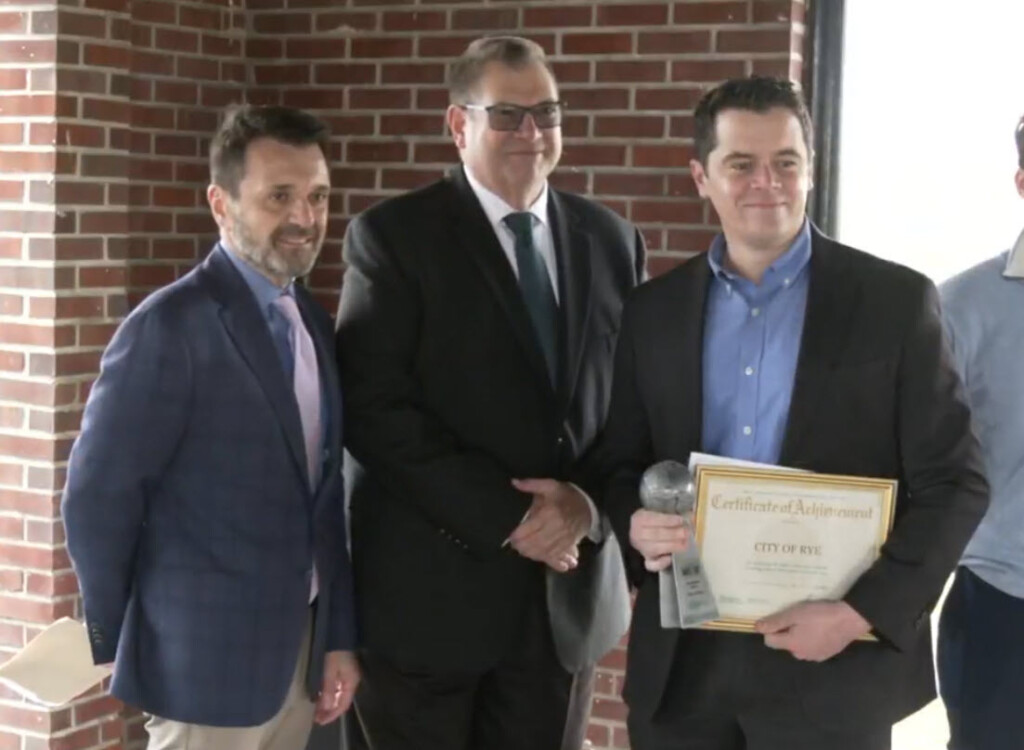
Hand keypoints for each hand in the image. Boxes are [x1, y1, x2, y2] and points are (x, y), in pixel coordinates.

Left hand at [314, 650, 360, 724]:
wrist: (337, 633)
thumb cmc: (334, 653)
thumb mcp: (329, 671)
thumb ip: (328, 690)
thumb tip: (326, 708)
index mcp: (351, 682)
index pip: (343, 704)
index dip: (332, 715)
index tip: (319, 722)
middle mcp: (351, 681)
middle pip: (341, 701)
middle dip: (329, 710)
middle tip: (316, 718)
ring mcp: (347, 676)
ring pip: (338, 695)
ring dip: (328, 703)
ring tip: (315, 709)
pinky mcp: (342, 671)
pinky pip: (336, 688)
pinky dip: (328, 694)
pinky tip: (319, 697)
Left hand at [508, 479, 590, 571]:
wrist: (588, 506)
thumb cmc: (566, 496)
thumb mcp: (550, 485)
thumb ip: (531, 484)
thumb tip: (514, 482)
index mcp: (549, 512)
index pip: (528, 529)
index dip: (517, 536)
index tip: (511, 537)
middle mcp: (557, 527)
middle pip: (534, 543)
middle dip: (522, 546)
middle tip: (515, 545)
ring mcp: (564, 538)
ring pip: (544, 552)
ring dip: (531, 554)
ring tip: (523, 551)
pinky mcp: (569, 545)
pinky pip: (556, 556)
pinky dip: (546, 559)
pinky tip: (538, 557)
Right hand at [629, 509, 687, 570]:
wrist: (645, 531)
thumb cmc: (657, 519)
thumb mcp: (661, 512)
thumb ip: (674, 514)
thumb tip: (690, 517)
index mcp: (639, 519)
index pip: (652, 519)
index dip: (667, 520)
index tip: (681, 520)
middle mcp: (637, 534)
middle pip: (654, 535)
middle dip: (672, 534)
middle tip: (686, 533)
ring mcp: (641, 549)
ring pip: (654, 549)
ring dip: (671, 546)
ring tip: (684, 544)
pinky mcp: (647, 560)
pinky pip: (651, 565)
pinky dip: (661, 563)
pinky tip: (670, 558)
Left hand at [756, 601, 870, 661]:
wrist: (850, 620)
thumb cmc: (820, 615)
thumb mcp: (795, 614)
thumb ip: (776, 622)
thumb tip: (757, 628)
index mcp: (792, 645)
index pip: (770, 641)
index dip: (770, 628)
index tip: (779, 617)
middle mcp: (802, 655)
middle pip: (784, 643)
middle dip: (786, 631)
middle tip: (796, 616)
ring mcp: (815, 657)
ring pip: (798, 645)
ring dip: (799, 635)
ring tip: (809, 621)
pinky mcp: (826, 655)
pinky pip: (811, 647)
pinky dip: (811, 639)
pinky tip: (820, 628)